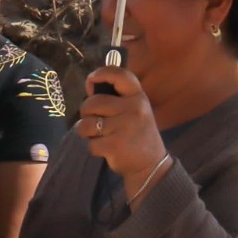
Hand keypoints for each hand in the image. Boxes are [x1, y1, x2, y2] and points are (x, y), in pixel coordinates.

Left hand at [79, 67, 167, 195]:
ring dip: (87, 131)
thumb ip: (116, 98)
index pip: (119, 74)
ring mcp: (124, 126)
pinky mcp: (115, 145)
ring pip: (86, 124)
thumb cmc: (136, 133)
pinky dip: (94, 148)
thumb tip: (91, 85)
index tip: (91, 81)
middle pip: (91, 103)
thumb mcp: (134, 110)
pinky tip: (107, 148)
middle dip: (86, 113)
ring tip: (100, 135)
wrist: (150, 164)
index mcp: (137, 96)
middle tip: (95, 121)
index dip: (101, 73)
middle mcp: (133, 108)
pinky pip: (90, 143)